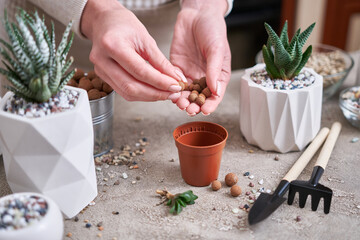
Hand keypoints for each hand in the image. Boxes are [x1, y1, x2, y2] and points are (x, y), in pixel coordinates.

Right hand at [81, 0, 184, 100]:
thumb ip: (160, 61)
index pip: (140, 71)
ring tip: (166, 94)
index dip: (160, 82)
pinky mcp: (102, 76)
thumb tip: (175, 78)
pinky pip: (123, 91)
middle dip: (156, 93)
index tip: (175, 86)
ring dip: (149, 96)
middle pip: (131, 86)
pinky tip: (153, 92)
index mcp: (113, 45)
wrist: (105, 21)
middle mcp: (102, 60)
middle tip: (173, 94)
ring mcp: (100, 70)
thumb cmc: (123, 24)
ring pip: (127, 93)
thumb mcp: (145, 38)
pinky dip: (141, 95)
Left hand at [170, 0, 230, 114]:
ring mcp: (190, 73)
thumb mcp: (217, 49)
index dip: (210, 104)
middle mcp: (204, 77)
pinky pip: (174, 81)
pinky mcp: (177, 68)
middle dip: (194, 105)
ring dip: (182, 99)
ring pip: (186, 92)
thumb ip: (215, 69)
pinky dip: (172, 88)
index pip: (215, 95)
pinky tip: (171, 91)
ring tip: (179, 102)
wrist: (197, 14)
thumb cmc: (213, 29)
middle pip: (199, 97)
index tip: (205, 110)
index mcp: (218, 75)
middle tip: (188, 108)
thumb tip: (215, 90)